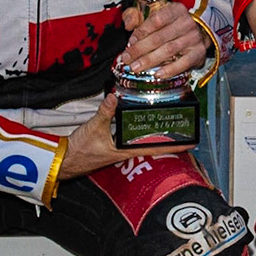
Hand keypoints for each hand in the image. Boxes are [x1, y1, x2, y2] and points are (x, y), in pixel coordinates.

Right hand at [58, 94, 189, 180]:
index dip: (175, 146)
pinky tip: (142, 125)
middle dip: (170, 139)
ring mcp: (120, 149)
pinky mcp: (112, 146)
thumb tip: (114, 96)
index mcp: (126, 151)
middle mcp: (127, 152)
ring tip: (171, 126)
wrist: (64, 159)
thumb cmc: (79, 149)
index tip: (191, 143)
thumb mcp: (94, 127)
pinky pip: (131, 139)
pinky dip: (140, 132)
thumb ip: (105, 112)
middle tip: (186, 130)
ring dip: (156, 135)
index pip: (156, 148)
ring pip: (143, 142)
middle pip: (154, 145)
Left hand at [122, 2, 208, 79]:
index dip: (141, 32)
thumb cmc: (171, 24)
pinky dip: (170, 70)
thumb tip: (128, 24)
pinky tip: (157, 74)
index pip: (156, 20)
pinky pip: (183, 63)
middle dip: (140, 49)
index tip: (130, 42)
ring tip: (136, 67)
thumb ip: (137, 15)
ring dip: (150, 60)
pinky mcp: (198, 53)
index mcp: (176, 10)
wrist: (199, 32)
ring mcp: (194, 38)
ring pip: (169, 50)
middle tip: (127, 59)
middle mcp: (187, 23)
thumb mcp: (155, 13)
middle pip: (160, 37)